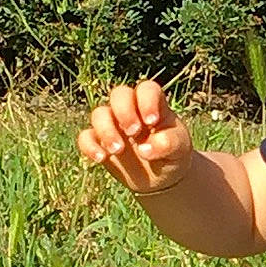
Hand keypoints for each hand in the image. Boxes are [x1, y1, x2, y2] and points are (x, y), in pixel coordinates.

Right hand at [78, 79, 192, 194]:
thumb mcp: (179, 149)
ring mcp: (113, 125)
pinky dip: (89, 146)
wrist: (162, 177)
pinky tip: (101, 158)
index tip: (151, 122)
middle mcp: (131, 110)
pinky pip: (85, 137)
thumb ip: (168, 144)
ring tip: (118, 150)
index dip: (146, 101)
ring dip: (106, 130)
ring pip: (99, 114)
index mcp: (154, 105)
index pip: (146, 89)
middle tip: (133, 132)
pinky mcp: (100, 142)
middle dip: (124, 111)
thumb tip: (144, 149)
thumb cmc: (173, 155)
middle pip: (119, 94)